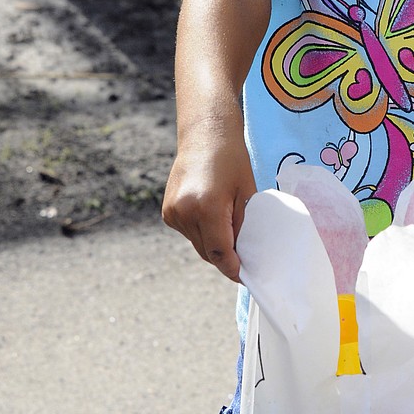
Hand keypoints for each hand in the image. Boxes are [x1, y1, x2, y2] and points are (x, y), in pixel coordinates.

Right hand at [161, 127, 255, 281]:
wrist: (205, 136)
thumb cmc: (232, 161)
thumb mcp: (246, 194)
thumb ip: (242, 227)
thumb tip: (242, 255)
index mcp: (207, 207)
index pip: (220, 252)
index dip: (232, 267)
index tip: (244, 276)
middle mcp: (185, 212)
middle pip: (207, 252)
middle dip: (225, 258)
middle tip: (243, 258)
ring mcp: (173, 213)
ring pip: (197, 245)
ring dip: (213, 246)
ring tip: (228, 230)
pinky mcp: (167, 212)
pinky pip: (189, 234)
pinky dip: (202, 233)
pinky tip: (211, 216)